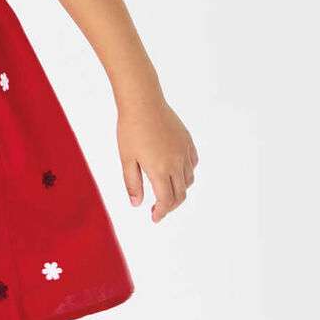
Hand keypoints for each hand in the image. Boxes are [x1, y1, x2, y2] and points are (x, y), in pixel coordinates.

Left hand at [117, 96, 198, 222]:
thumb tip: (137, 204)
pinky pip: (193, 163)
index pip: (166, 201)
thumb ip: (132, 183)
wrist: (143, 102)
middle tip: (159, 208)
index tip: (154, 218)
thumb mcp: (126, 158)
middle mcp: (176, 163)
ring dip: (179, 189)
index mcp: (159, 170)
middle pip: (180, 194)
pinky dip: (186, 172)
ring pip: (188, 180)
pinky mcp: (188, 142)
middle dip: (170, 205)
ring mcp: (184, 152)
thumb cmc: (130, 129)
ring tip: (165, 189)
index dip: (161, 212)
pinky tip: (176, 170)